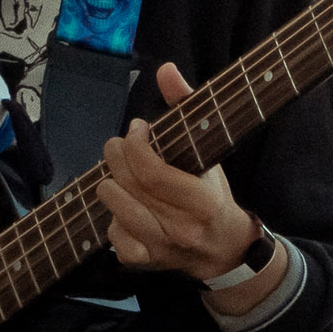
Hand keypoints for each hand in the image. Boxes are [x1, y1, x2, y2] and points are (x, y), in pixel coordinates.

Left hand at [94, 63, 268, 283]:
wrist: (222, 250)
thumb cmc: (212, 194)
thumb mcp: (208, 152)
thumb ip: (187, 107)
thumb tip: (165, 69)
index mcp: (202, 202)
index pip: (153, 172)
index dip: (135, 146)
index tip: (137, 131)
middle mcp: (182, 228)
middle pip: (130, 185)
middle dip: (116, 156)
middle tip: (119, 145)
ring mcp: (161, 248)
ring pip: (116, 207)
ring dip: (110, 184)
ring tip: (119, 174)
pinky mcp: (144, 262)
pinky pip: (113, 235)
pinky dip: (113, 218)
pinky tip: (125, 208)